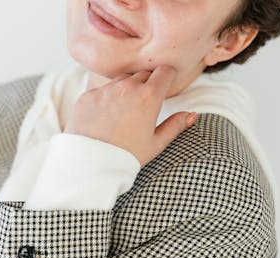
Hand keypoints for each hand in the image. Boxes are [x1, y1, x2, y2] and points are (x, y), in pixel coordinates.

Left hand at [64, 64, 196, 166]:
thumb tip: (191, 115)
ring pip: (120, 80)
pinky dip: (105, 99)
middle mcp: (127, 87)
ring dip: (125, 89)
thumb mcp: (155, 144)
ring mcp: (105, 90)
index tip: (166, 84)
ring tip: (123, 113)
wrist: (91, 165)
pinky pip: (101, 91)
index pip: (164, 71)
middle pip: (143, 74)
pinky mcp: (87, 96)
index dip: (167, 76)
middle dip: (146, 84)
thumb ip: (175, 126)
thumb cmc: (126, 157)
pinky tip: (104, 118)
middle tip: (144, 104)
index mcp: (149, 97)